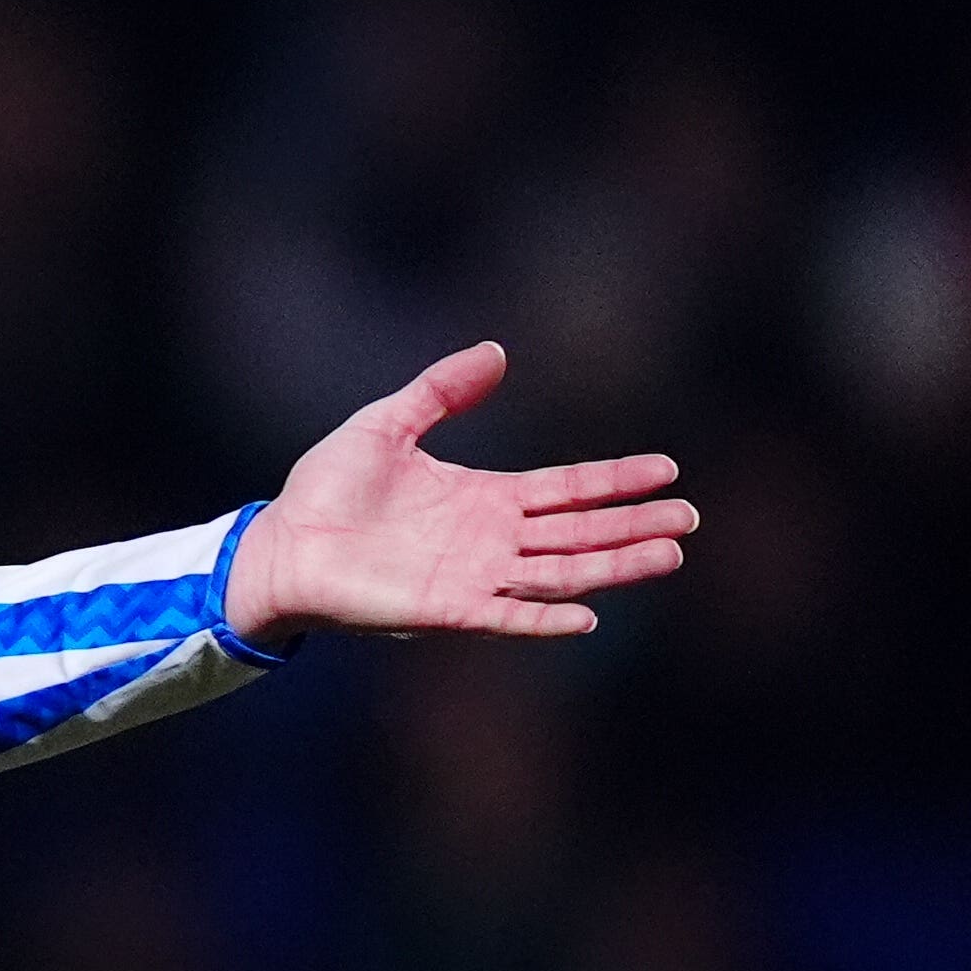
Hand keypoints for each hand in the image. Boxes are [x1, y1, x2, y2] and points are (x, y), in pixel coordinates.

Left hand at [227, 342, 693, 640]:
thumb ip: (442, 390)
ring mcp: (472, 576)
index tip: (668, 470)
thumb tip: (498, 352)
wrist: (279, 544)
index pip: (567, 488)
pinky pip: (505, 616)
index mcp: (484, 496)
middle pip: (579, 533)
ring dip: (614, 567)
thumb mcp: (387, 423)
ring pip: (559, 573)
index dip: (615, 480)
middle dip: (634, 525)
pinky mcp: (444, 609)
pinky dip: (544, 618)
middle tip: (691, 518)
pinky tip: (588, 616)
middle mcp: (489, 539)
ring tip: (669, 555)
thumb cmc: (325, 489)